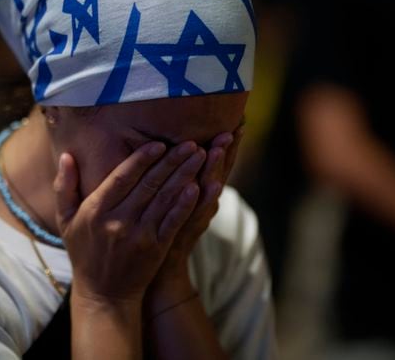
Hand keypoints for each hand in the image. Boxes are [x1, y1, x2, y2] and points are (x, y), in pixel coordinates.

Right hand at [53, 141, 206, 305]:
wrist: (103, 294)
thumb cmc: (84, 251)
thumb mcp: (66, 220)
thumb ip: (65, 186)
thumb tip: (66, 155)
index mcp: (96, 210)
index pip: (121, 178)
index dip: (141, 159)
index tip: (158, 143)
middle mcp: (117, 221)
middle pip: (148, 184)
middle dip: (171, 161)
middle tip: (190, 143)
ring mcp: (139, 236)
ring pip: (164, 199)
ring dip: (184, 175)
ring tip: (199, 156)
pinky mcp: (155, 248)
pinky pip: (173, 222)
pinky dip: (185, 204)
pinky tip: (198, 188)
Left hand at [151, 130, 238, 284]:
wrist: (157, 272)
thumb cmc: (160, 231)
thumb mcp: (170, 201)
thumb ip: (173, 177)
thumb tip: (171, 144)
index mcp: (197, 192)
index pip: (214, 163)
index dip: (226, 145)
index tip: (238, 121)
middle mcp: (201, 203)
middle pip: (216, 172)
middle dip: (224, 151)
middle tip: (233, 129)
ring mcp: (195, 217)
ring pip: (209, 188)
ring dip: (216, 168)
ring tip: (221, 147)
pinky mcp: (185, 232)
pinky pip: (197, 213)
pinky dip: (206, 199)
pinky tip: (214, 185)